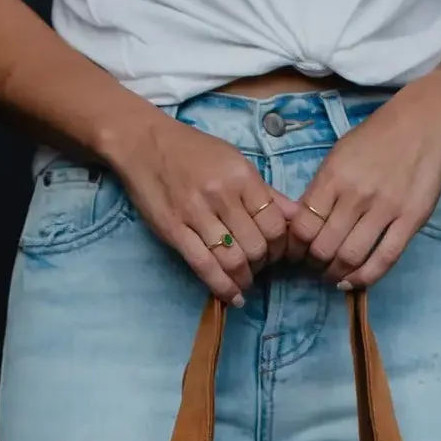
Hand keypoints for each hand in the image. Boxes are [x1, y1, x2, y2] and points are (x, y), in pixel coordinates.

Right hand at [107, 111, 298, 304]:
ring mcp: (195, 214)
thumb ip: (265, 191)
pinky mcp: (174, 230)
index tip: (275, 252)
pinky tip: (232, 297)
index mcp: (241, 176)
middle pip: (256, 246)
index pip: (274, 224)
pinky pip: (204, 266)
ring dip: (244, 279)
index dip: (280, 246)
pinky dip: (222, 287)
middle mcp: (221, 195)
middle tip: (258, 267)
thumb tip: (297, 216)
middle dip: (262, 265)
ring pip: (233, 260)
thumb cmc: (193, 151)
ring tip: (244, 281)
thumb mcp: (234, 161)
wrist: (143, 142)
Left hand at [286, 77, 440, 288]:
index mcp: (333, 176)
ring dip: (336, 275)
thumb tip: (302, 225)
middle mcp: (356, 194)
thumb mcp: (339, 154)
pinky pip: (384, 260)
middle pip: (323, 248)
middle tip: (316, 267)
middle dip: (314, 266)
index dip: (296, 248)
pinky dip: (364, 278)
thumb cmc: (377, 137)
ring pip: (350, 258)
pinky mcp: (411, 219)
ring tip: (333, 275)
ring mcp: (385, 208)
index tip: (297, 253)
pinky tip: (353, 282)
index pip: (303, 227)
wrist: (424, 121)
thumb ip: (321, 189)